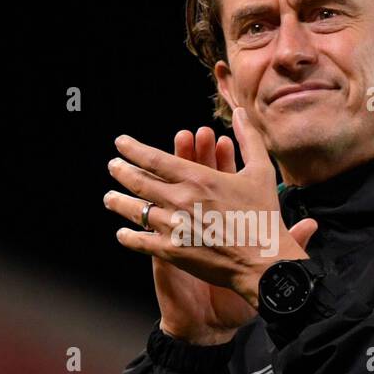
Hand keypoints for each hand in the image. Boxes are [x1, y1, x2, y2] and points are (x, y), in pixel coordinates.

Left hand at [104, 109, 317, 344]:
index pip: (154, 158)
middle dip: (121, 172)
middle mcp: (180, 200)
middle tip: (112, 167)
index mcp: (198, 178)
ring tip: (109, 198)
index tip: (120, 144)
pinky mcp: (173, 251)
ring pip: (136, 211)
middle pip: (139, 182)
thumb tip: (242, 113)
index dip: (133, 149)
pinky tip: (122, 233)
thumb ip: (248, 139)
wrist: (264, 261)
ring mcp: (174, 227)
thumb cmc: (264, 216)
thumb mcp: (260, 171)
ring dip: (119, 203)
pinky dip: (129, 237)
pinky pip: (142, 242)